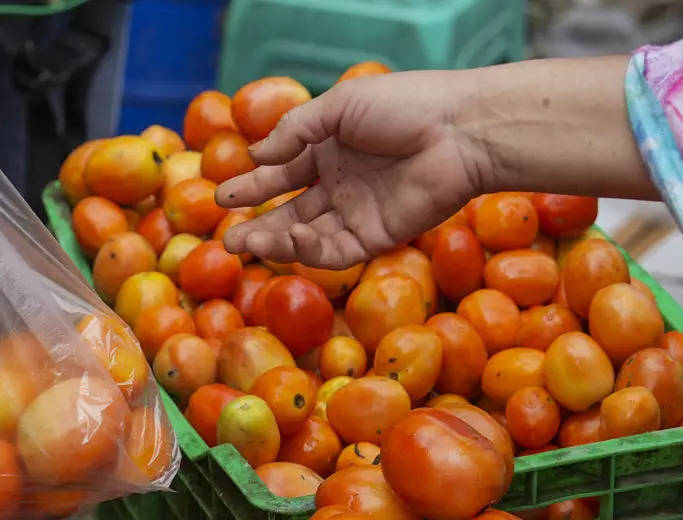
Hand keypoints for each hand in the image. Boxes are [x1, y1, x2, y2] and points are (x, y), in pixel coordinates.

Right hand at [216, 57, 655, 269]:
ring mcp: (357, 213)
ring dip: (275, 242)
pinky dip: (310, 250)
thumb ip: (296, 131)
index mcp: (329, 150)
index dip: (251, 186)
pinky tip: (293, 239)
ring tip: (245, 244)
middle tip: (225, 238)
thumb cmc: (403, 106)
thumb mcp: (339, 106)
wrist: (460, 131)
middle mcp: (340, 185)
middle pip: (288, 212)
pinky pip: (335, 251)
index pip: (281, 173)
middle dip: (256, 226)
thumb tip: (257, 155)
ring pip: (306, 236)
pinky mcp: (377, 237)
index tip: (221, 196)